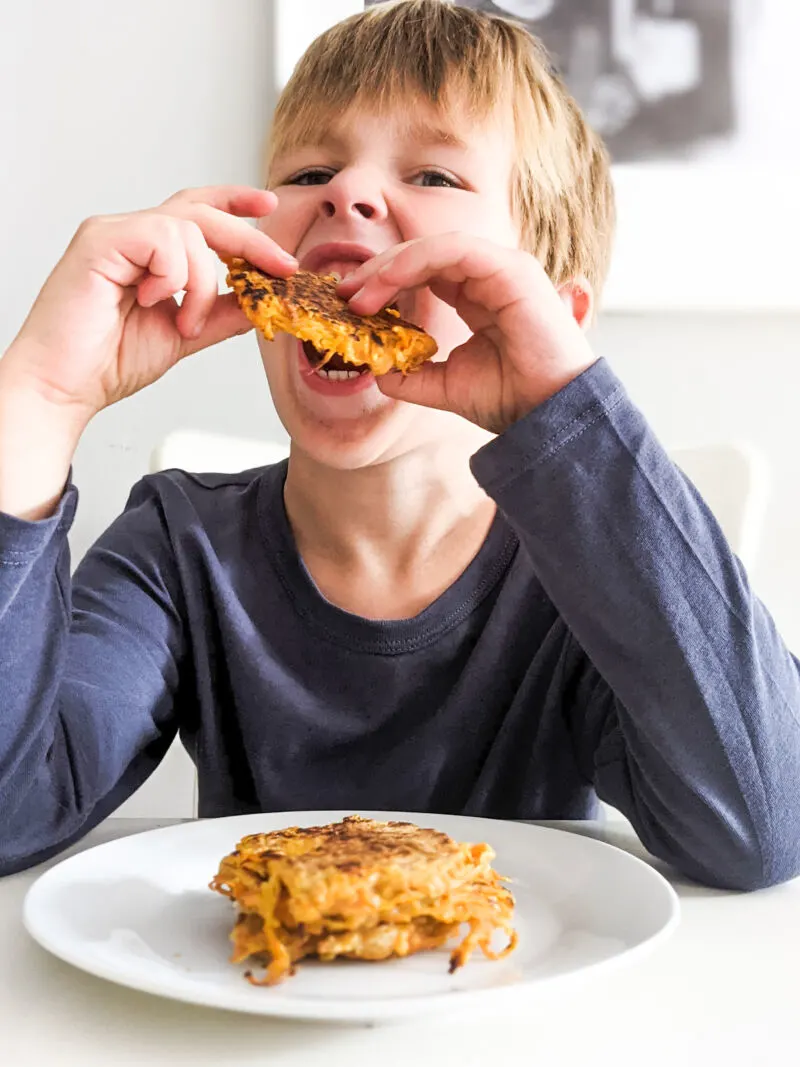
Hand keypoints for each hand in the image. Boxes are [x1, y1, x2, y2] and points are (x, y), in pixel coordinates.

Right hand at [2, 186, 296, 419]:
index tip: (269, 204)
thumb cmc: (108, 362)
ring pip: (189, 230)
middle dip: (249, 239)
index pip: (196, 211)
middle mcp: (128, 234)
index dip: (234, 203)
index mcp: (146, 251)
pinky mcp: (100, 240)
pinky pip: (162, 239)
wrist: (66, 386)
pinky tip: (154, 302)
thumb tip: (260, 299)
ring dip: (202, 283)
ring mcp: (112, 233)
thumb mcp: (184, 334)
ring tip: (184, 322)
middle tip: (281, 266)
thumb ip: (220, 313)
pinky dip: (174, 276)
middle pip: (202, 212)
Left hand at [338, 233, 596, 434]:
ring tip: (358, 296)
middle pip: (421, 254)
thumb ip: (412, 375)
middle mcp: (489, 275)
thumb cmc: (511, 399)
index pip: (422, 272)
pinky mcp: (510, 269)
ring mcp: (502, 268)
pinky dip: (413, 263)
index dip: (382, 283)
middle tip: (343, 294)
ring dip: (388, 267)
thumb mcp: (447, 386)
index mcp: (477, 295)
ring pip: (432, 248)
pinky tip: (386, 286)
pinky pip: (452, 250)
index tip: (348, 305)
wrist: (547, 418)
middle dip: (377, 271)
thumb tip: (377, 370)